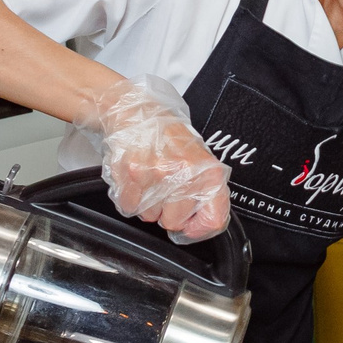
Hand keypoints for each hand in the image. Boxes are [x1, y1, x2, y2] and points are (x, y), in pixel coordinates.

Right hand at [71, 76, 230, 240]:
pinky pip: (130, 207)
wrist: (138, 113)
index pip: (213, 220)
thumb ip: (207, 193)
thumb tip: (206, 223)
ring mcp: (157, 174)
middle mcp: (185, 174)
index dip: (199, 228)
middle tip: (165, 189)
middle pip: (173, 223)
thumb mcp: (201, 161)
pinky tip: (137, 180)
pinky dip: (131, 198)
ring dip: (148, 204)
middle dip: (167, 212)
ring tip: (150, 180)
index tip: (190, 225)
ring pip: (150, 216)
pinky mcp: (133, 174)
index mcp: (208, 172)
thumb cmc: (170, 139)